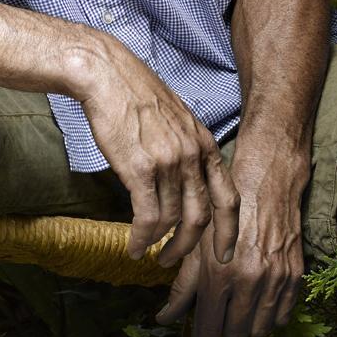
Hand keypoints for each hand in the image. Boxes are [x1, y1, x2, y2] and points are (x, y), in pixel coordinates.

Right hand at [75, 37, 238, 266]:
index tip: (224, 254)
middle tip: (174, 260)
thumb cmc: (136, 93)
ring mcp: (168, 163)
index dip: (229, 231)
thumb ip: (187, 148)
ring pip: (173, 221)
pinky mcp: (141, 170)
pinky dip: (141, 239)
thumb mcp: (177, 117)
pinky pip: (147, 218)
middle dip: (189, 246)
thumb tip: (187, 179)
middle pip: (202, 217)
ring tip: (149, 252)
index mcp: (204, 143)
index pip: (229, 197)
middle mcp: (192, 155)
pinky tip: (133, 247)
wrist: (107, 75)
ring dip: (160, 244)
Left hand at [154, 146, 307, 336]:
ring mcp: (274, 282)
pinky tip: (259, 298)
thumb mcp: (196, 246)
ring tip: (238, 303)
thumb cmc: (223, 213)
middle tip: (218, 311)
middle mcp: (247, 283)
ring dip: (246, 324)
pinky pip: (282, 318)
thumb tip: (164, 319)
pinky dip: (269, 316)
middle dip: (223, 329)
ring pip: (259, 331)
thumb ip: (181, 287)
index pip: (207, 331)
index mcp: (218, 276)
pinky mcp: (294, 278)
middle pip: (234, 335)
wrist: (265, 184)